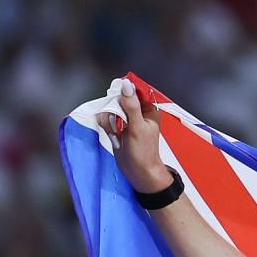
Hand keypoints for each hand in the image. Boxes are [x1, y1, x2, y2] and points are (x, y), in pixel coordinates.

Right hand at [107, 78, 174, 195]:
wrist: (137, 172)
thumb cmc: (143, 151)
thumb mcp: (137, 126)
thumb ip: (131, 106)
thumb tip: (126, 85)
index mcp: (150, 109)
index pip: (136, 89)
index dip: (125, 90)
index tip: (117, 97)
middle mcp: (139, 112)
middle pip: (120, 97)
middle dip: (115, 108)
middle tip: (118, 121)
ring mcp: (127, 119)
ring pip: (111, 107)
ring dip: (110, 119)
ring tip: (116, 131)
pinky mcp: (117, 126)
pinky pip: (107, 118)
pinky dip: (107, 125)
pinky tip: (113, 136)